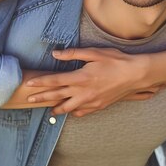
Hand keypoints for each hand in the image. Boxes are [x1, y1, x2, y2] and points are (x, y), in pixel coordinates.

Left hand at [25, 47, 165, 116]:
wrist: (136, 75)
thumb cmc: (115, 61)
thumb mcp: (93, 53)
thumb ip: (72, 54)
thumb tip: (55, 53)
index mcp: (81, 77)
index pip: (55, 81)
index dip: (41, 83)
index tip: (29, 85)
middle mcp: (84, 92)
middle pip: (58, 96)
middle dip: (42, 98)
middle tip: (29, 99)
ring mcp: (91, 101)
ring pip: (69, 108)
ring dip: (56, 108)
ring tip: (47, 110)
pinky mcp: (99, 106)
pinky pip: (82, 112)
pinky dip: (73, 112)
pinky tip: (70, 111)